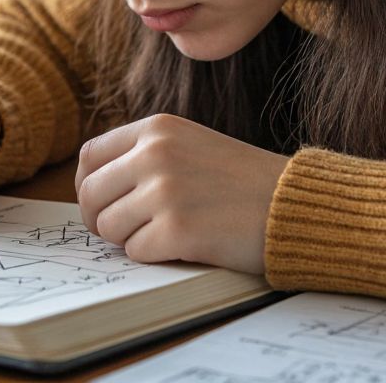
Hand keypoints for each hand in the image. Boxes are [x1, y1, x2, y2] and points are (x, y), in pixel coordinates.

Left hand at [75, 114, 289, 272]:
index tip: (105, 205)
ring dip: (133, 239)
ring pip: (108, 228)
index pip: (90, 157)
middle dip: (104, 220)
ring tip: (171, 233)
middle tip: (132, 231)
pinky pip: (136, 252)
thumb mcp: (191, 145)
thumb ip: (144, 155)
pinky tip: (188, 245)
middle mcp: (155, 153)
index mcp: (157, 128)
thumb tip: (90, 188)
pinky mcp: (177, 229)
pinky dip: (156, 256)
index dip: (89, 187)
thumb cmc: (244, 182)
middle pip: (90, 196)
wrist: (296, 204)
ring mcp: (165, 191)